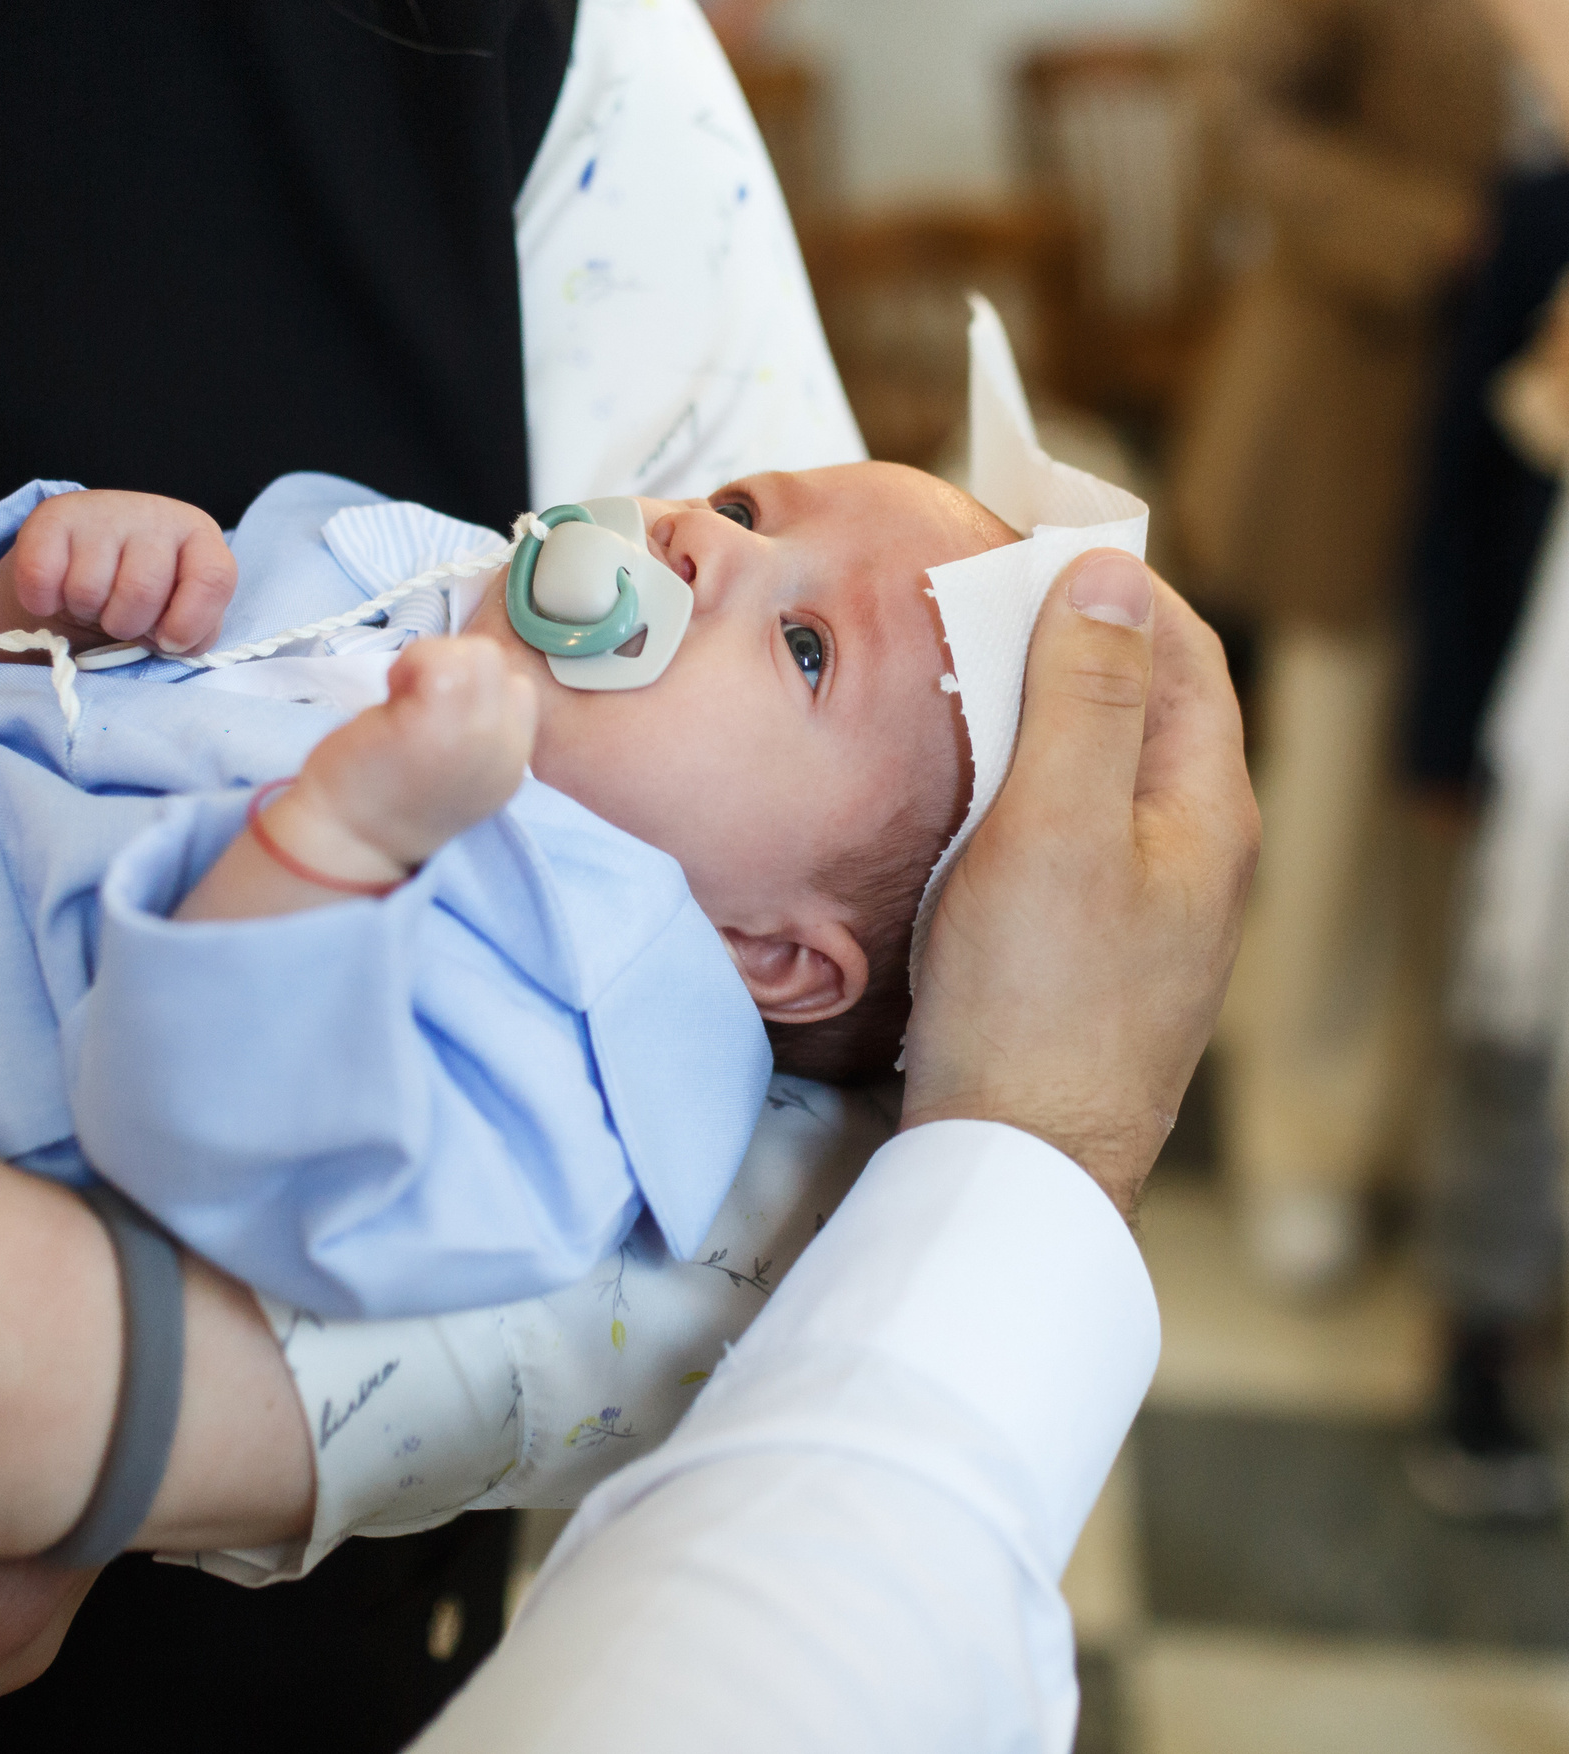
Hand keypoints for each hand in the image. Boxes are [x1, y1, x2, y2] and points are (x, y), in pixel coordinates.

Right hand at [0, 489, 236, 653]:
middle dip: (126, 624)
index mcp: (199, 538)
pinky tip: (57, 590)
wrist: (86, 556)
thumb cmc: (144, 594)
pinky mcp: (52, 515)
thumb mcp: (178, 612)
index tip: (166, 641)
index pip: (213, 579)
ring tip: (93, 598)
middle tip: (119, 615)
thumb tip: (175, 643)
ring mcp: (103, 512)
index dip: (188, 623)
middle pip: (142, 591)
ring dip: (85, 611)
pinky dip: (43, 601)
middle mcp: (155, 516)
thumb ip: (193, 631)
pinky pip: (41, 579)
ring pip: (88, 590)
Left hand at [289, 635, 536, 870]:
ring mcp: (476, 736)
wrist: (346, 845)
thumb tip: (460, 678)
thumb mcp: (454, 766)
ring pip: (480, 654)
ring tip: (402, 696)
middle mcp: (505, 751)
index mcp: (509, 763)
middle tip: (411, 700)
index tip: (429, 709)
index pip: (515, 690)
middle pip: (498, 664)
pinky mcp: (436, 724)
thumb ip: (472, 728)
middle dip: (452, 665)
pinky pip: (440, 660)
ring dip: (432, 660)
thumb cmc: (382, 798)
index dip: (469, 684)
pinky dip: (412, 662)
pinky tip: (390, 692)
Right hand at [898, 552, 1258, 1213]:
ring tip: (962, 674)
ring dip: (1044, 708)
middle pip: (1147, 704)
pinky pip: (1073, 829)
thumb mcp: (1055, 825)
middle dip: (1073, 635)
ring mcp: (1150, 908)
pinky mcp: (1097, 951)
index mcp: (1204, 808)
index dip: (1112, 579)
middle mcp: (1195, 853)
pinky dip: (1025, 779)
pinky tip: (966, 793)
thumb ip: (1087, 695)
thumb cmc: (1034, 999)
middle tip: (980, 592)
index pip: (1181, 647)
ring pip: (1106, 769)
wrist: (1018, 1161)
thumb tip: (1111, 572)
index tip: (1027, 533)